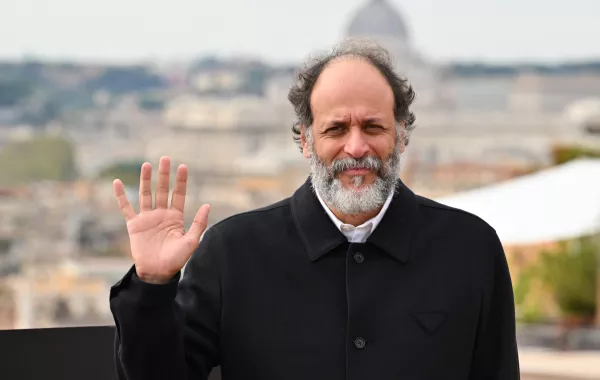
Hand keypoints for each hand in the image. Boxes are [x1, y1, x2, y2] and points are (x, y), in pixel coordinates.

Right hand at [113, 156, 209, 283]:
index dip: (180, 181)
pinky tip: (117, 183)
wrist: (157, 273)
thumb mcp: (191, 241)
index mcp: (175, 217)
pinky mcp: (134, 225)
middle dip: (164, 175)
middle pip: (162, 190)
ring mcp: (147, 218)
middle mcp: (161, 214)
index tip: (183, 166)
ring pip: (146, 194)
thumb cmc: (176, 260)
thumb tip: (207, 205)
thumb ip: (199, 223)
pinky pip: (126, 208)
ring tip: (147, 165)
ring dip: (146, 180)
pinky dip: (121, 196)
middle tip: (165, 158)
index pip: (178, 195)